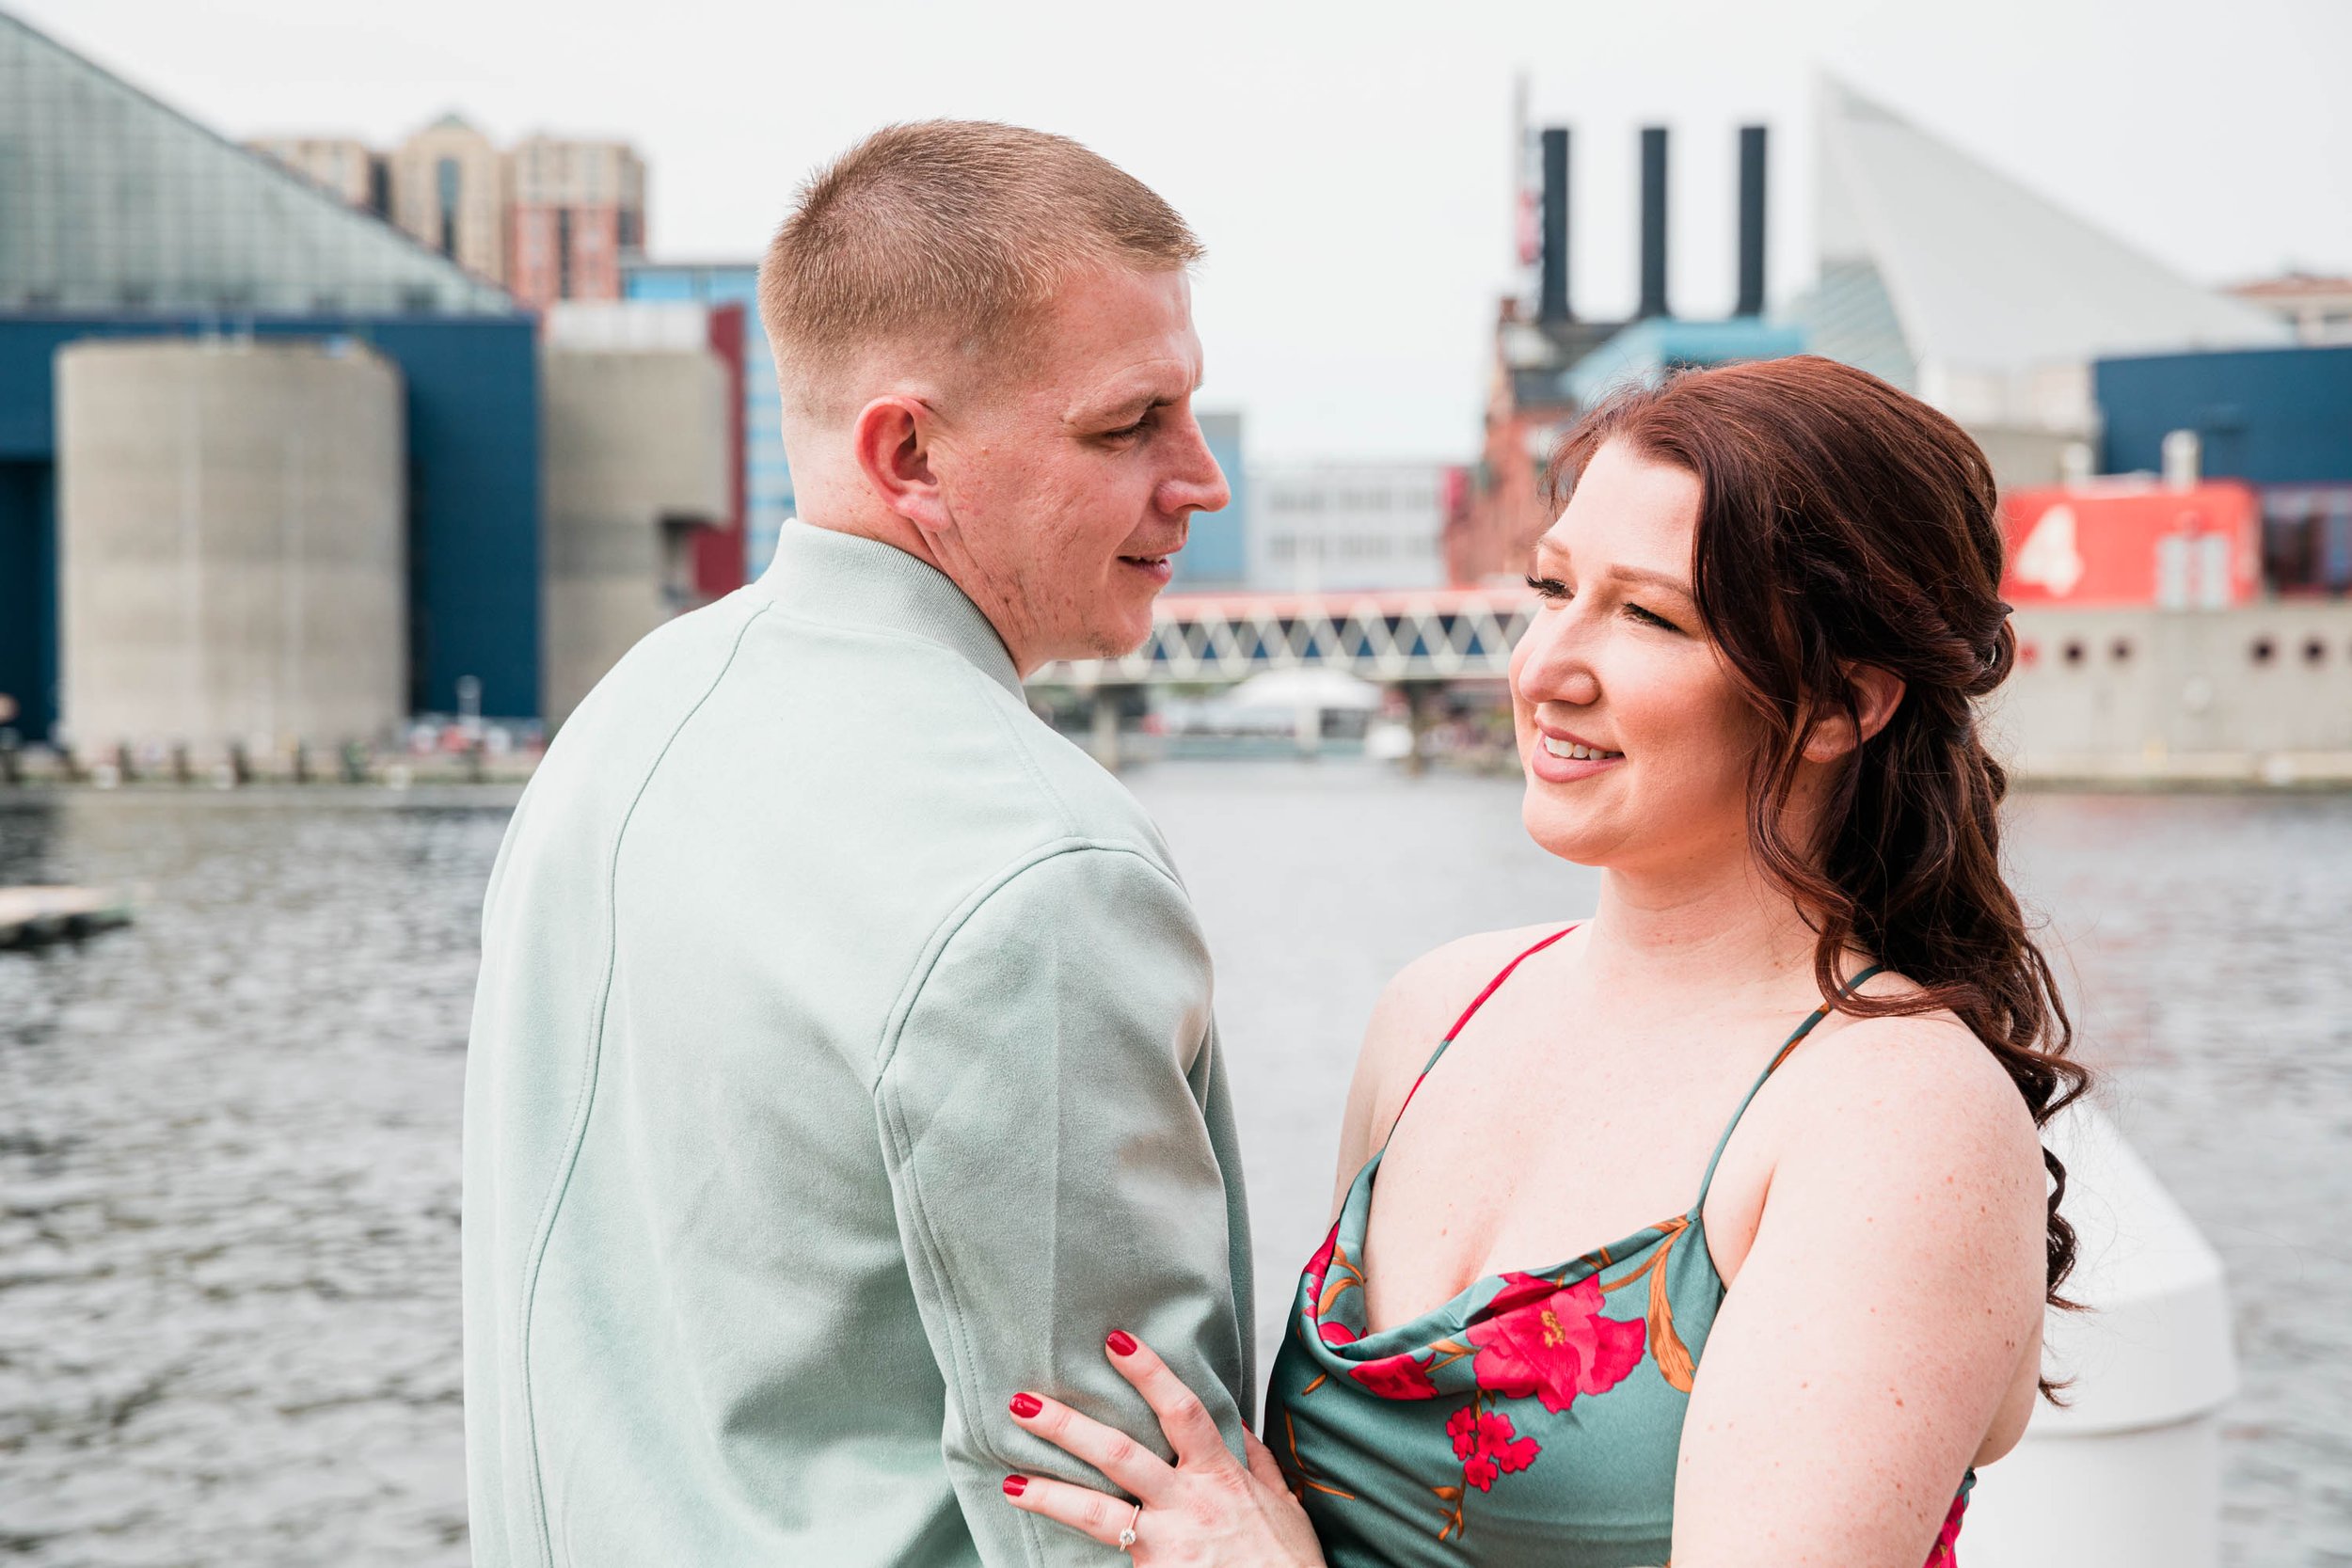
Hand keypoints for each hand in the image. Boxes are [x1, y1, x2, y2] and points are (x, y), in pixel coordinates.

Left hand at [1002, 1330, 1325, 1566]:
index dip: (1149, 1373)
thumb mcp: (1283, 1504)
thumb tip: (1235, 1423)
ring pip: (1097, 1512)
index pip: (1181, 1410)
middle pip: (1119, 1454)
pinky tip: (1049, 1537)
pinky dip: (1075, 1549)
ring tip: (1011, 1482)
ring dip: (1049, 1493)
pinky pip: (1110, 1555)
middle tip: (1023, 1403)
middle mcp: (1189, 1503)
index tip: (1116, 1342)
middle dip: (1068, 1427)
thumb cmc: (1289, 1565)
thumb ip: (1257, 1461)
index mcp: (1221, 1476)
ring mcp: (1169, 1543)